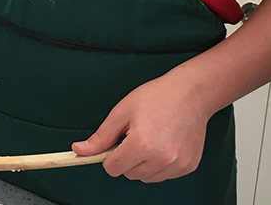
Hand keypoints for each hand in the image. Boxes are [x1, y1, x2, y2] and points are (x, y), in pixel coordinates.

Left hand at [72, 73, 210, 182]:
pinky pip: (164, 175)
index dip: (110, 156)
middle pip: (129, 174)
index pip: (112, 169)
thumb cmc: (157, 97)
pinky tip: (164, 143)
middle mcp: (160, 159)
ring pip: (146, 177)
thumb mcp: (122, 111)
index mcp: (141, 144)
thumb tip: (80, 150)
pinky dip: (160, 164)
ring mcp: (176, 165)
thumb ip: (101, 136)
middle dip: (127, 158)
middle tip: (136, 134)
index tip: (116, 143)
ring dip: (143, 163)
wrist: (191, 93)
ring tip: (152, 137)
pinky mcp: (187, 167)